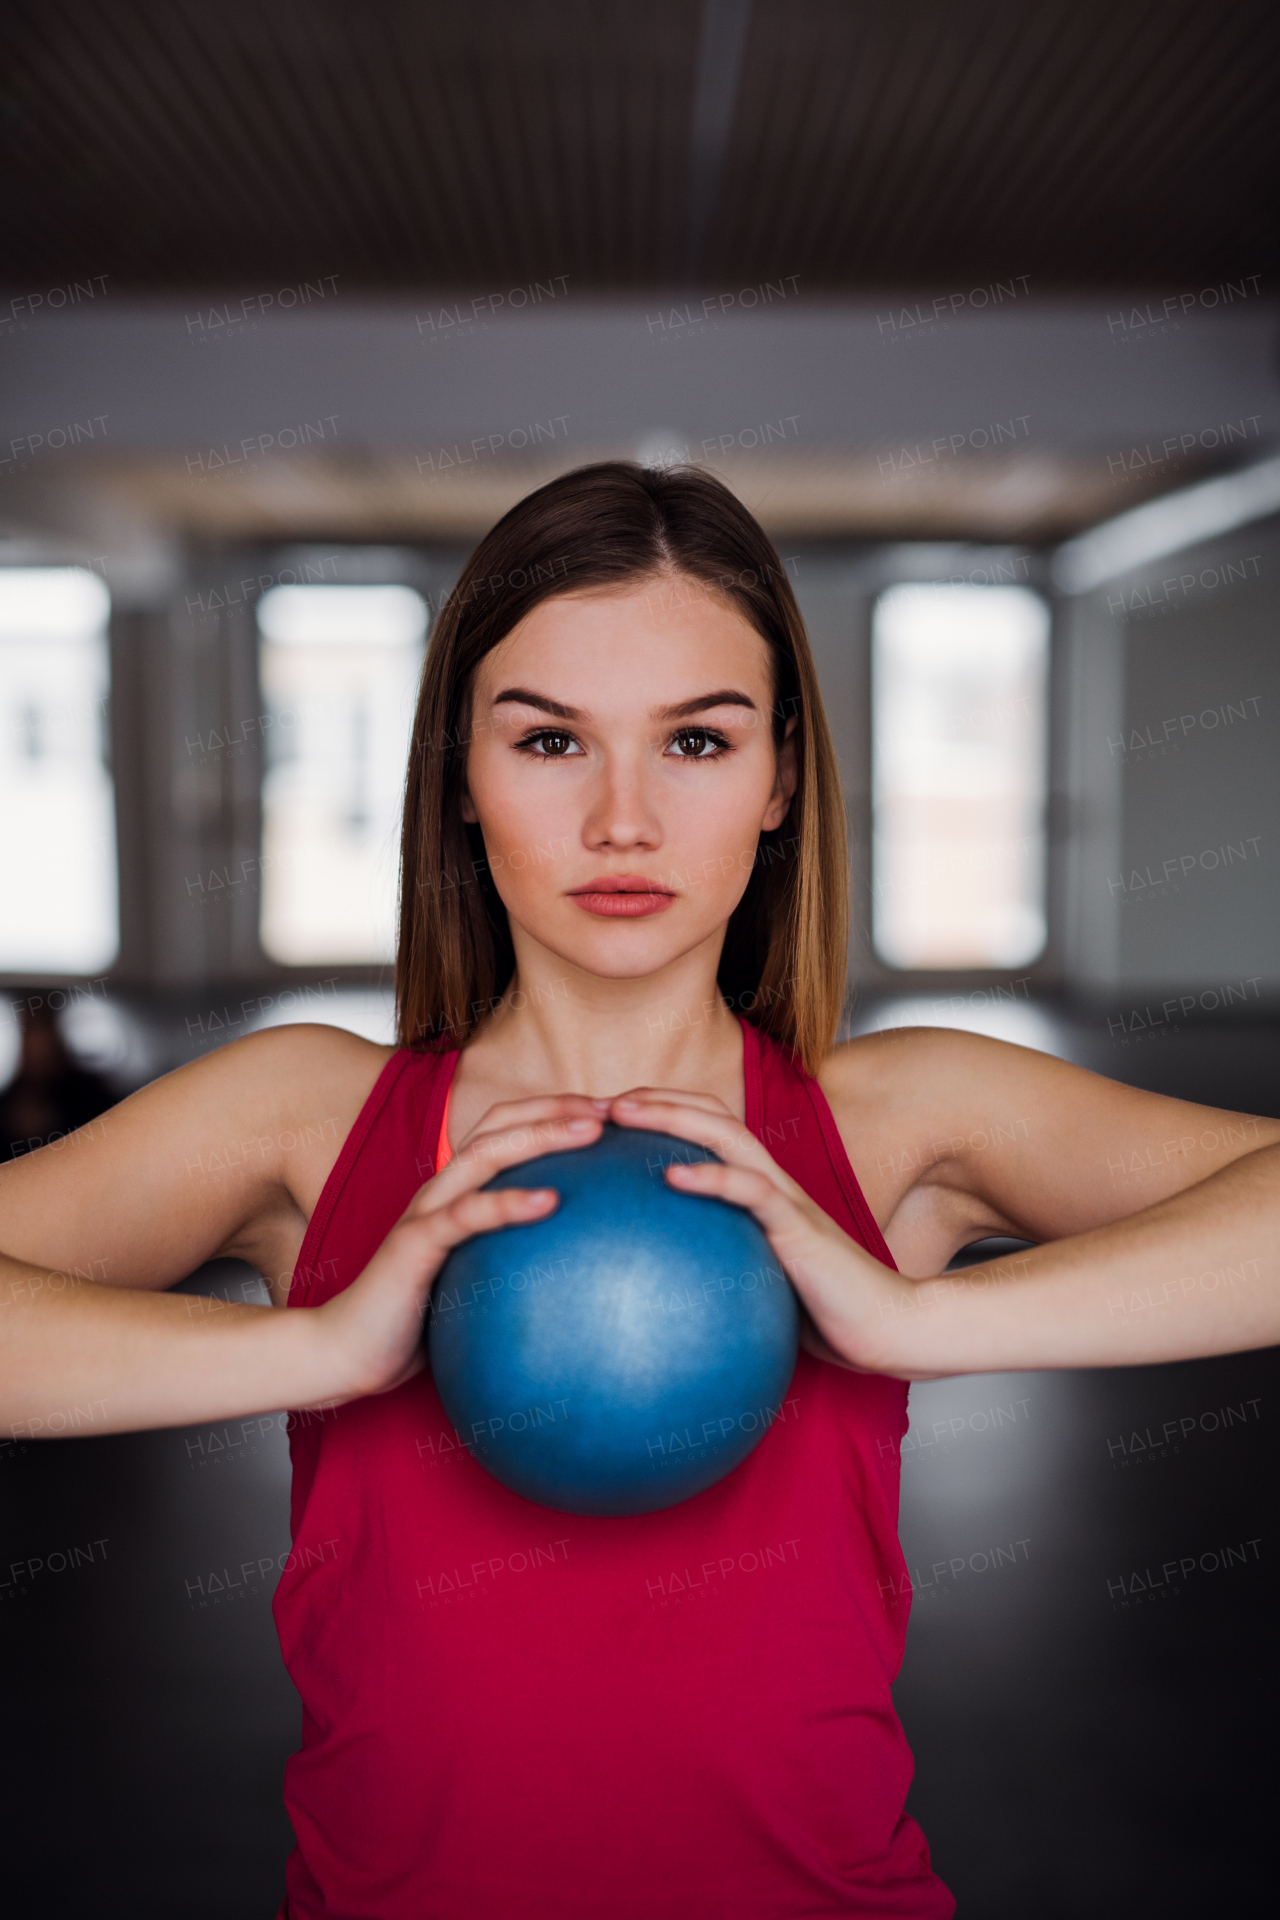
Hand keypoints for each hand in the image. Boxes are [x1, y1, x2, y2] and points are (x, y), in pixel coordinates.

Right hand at [314, 1095, 605, 1401]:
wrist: (346, 1352)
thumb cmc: (414, 1321)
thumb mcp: (476, 1283)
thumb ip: (513, 1263)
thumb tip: (581, 1272)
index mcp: (456, 1192)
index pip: (507, 1130)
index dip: (556, 1111)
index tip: (614, 1113)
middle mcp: (440, 1190)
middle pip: (500, 1125)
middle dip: (558, 1107)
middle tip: (615, 1108)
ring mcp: (425, 1212)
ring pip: (485, 1153)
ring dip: (540, 1134)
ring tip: (590, 1131)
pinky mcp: (414, 1246)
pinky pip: (466, 1216)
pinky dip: (508, 1202)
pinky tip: (550, 1201)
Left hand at [607, 1087, 907, 1373]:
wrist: (888, 1328)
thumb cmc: (827, 1310)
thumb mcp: (759, 1281)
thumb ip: (723, 1267)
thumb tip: (661, 1289)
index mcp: (763, 1191)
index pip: (710, 1131)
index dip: (663, 1113)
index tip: (608, 1119)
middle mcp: (773, 1183)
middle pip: (712, 1117)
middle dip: (656, 1100)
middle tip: (601, 1103)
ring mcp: (787, 1200)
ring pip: (727, 1136)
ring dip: (672, 1116)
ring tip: (624, 1113)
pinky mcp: (799, 1228)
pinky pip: (752, 1191)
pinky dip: (712, 1177)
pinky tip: (672, 1177)